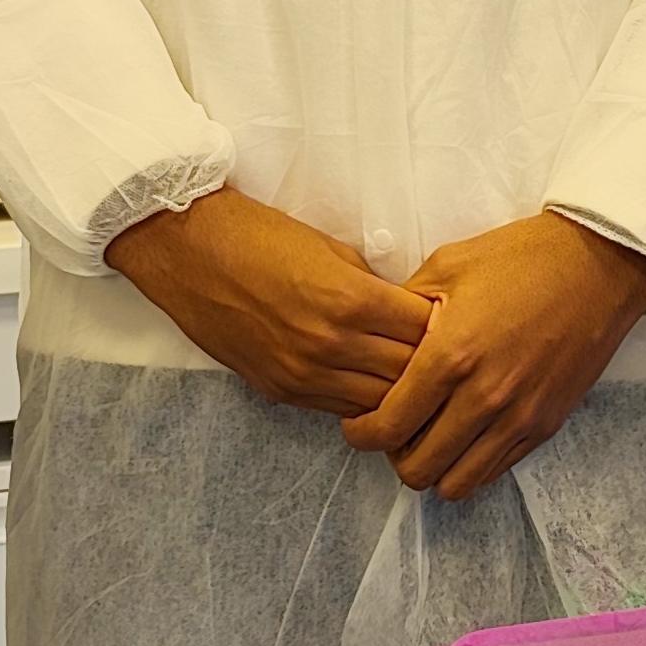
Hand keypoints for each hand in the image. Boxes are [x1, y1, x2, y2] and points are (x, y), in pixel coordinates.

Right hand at [107, 187, 434, 416]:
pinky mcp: (280, 389)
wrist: (188, 251)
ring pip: (378, 403)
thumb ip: (372, 285)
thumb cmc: (258, 236)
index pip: (425, 333)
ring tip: (415, 382)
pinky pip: (338, 409)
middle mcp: (331, 344)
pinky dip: (361, 400)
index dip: (447, 330)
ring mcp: (304, 373)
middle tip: (446, 361)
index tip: (457, 325)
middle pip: (410, 375)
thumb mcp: (332, 249)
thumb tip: (406, 310)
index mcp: (351, 300)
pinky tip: (371, 387)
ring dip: (399, 393)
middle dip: (432, 368)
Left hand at [343, 213, 645, 500]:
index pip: (387, 428)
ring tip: (429, 436)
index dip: (360, 433)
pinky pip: (494, 472)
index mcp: (450, 356)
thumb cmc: (521, 258)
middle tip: (392, 428)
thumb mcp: (447, 266)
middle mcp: (483, 397)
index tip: (357, 423)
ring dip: (432, 467)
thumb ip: (403, 310)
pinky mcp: (544, 426)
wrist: (598, 264)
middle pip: (416, 468)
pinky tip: (465, 433)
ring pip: (455, 483)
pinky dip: (469, 464)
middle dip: (392, 454)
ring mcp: (518, 418)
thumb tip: (374, 339)